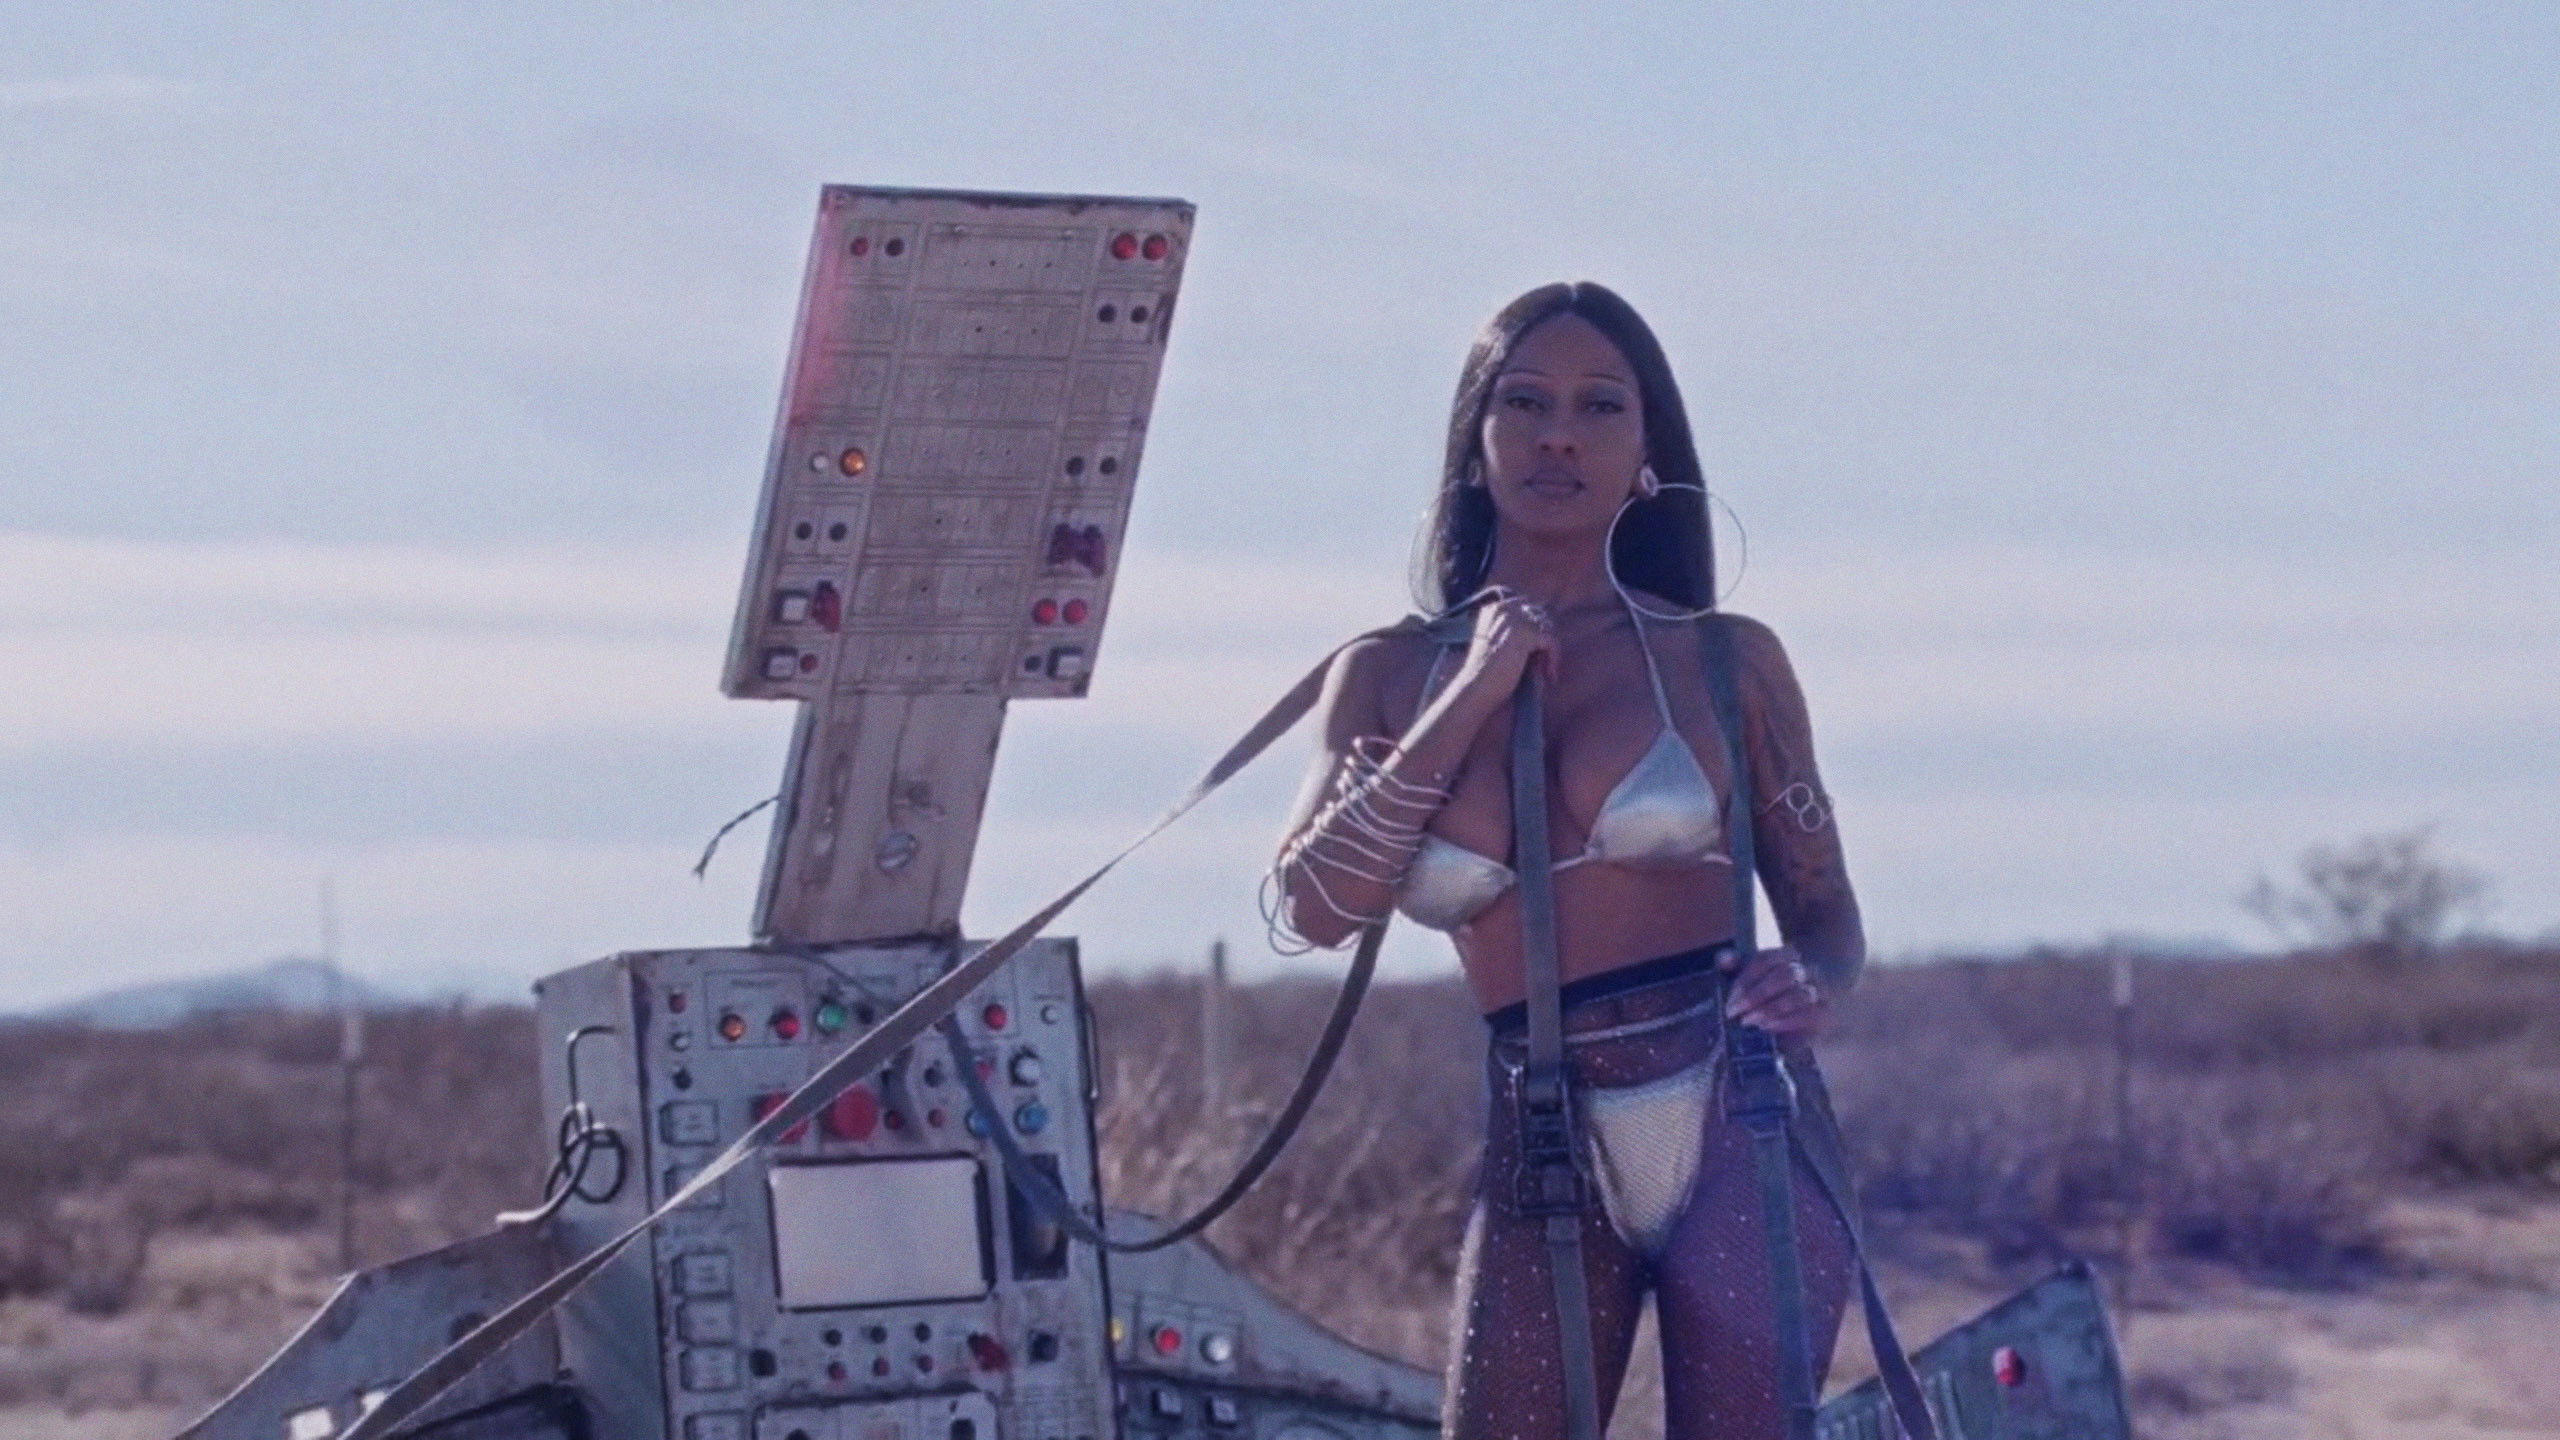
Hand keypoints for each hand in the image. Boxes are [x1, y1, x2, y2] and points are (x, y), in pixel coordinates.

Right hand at [1451, 590, 1559, 705]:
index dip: (1534, 630)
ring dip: (1549, 650)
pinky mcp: (1526, 632)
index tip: (1534, 654)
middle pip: (1539, 616)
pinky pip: (1551, 641)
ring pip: (1547, 629)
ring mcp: (1514, 618)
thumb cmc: (1485, 674)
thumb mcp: (1498, 644)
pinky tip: (1549, 675)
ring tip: (1545, 671)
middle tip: (1541, 664)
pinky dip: (1553, 659)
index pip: (1526, 609)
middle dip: (1543, 639)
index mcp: (1492, 609)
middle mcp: (1503, 608)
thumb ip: (1516, 633)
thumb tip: (1544, 633)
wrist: (1476, 688)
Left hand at [1720, 945, 1829, 1035]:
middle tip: (1735, 1013)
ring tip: (1750, 1021)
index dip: (1746, 979)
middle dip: (1756, 995)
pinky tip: (1769, 1027)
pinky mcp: (1826, 1014)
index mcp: (1787, 955)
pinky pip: (1811, 1015)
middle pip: (1784, 976)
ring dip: (1771, 1009)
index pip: (1766, 960)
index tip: (1730, 1001)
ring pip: (1799, 995)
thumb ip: (1733, 965)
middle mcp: (1807, 970)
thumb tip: (1725, 959)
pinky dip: (1787, 1022)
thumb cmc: (1767, 992)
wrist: (1803, 1011)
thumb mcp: (1748, 977)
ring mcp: (1820, 991)